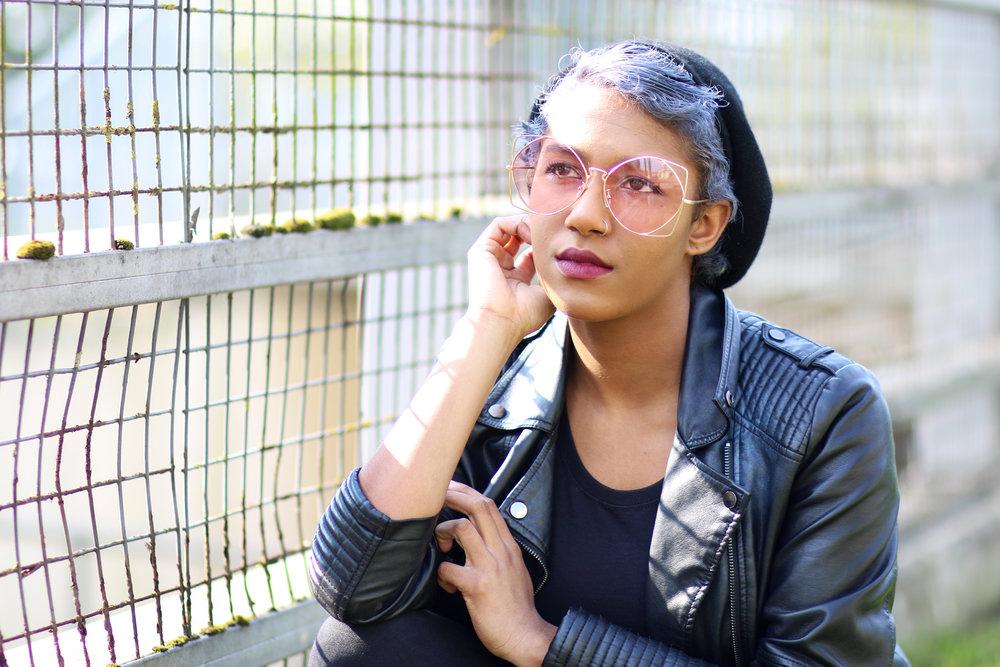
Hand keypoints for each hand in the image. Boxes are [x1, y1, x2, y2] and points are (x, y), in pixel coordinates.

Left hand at [436, 481, 557, 665]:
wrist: (525, 635)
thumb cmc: (515, 605)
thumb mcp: (514, 569)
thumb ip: (497, 550)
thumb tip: (475, 536)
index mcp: (508, 546)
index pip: (489, 505)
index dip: (467, 492)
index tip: (451, 488)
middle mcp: (501, 551)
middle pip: (477, 507)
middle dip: (453, 496)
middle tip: (437, 497)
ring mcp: (489, 567)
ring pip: (461, 527)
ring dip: (443, 531)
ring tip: (441, 547)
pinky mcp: (476, 586)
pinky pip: (448, 568)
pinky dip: (441, 575)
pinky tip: (447, 585)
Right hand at [465, 215, 554, 340]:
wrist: (502, 321)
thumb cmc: (526, 314)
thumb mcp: (548, 294)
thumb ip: (555, 275)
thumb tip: (567, 259)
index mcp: (516, 280)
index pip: (531, 254)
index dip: (546, 245)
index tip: (560, 243)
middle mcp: (501, 268)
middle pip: (520, 238)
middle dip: (538, 231)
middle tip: (552, 233)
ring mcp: (490, 259)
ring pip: (510, 228)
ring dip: (528, 225)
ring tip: (540, 233)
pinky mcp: (480, 250)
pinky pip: (498, 225)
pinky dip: (516, 223)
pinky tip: (529, 233)